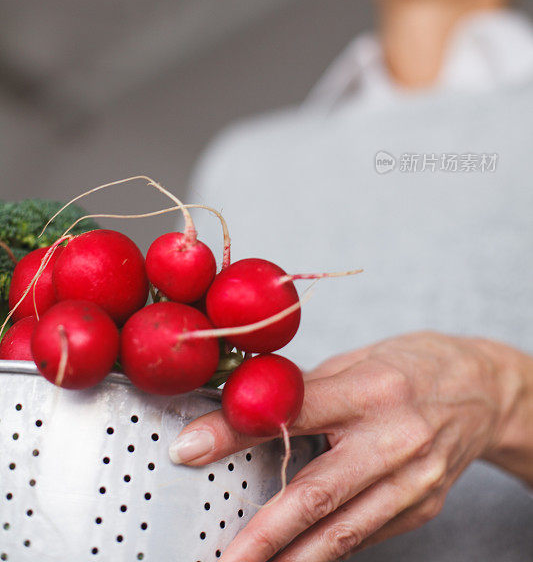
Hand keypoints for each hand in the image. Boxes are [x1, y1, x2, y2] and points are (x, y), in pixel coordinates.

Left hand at [169, 331, 511, 561]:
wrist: (482, 390)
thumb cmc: (411, 367)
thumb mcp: (355, 361)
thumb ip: (304, 390)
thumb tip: (240, 409)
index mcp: (372, 388)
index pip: (291, 412)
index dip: (234, 431)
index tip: (189, 449)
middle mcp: (396, 437)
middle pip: (319, 493)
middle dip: (263, 534)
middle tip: (224, 558)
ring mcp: (415, 479)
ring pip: (345, 532)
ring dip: (293, 560)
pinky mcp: (423, 506)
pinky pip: (366, 534)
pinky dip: (329, 548)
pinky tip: (298, 555)